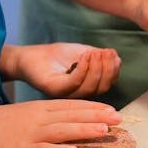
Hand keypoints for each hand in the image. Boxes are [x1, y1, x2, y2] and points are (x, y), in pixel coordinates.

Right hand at [0, 99, 122, 147]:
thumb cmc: (1, 125)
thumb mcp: (27, 115)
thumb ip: (47, 119)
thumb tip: (68, 127)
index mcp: (41, 108)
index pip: (72, 105)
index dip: (93, 107)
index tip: (112, 110)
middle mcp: (40, 118)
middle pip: (72, 115)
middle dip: (97, 116)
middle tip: (118, 119)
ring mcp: (32, 134)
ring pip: (63, 130)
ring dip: (85, 130)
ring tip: (104, 131)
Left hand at [1, 44, 120, 97]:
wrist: (30, 56)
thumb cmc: (56, 56)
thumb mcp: (83, 53)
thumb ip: (99, 57)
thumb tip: (117, 59)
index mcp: (87, 87)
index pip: (107, 83)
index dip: (113, 69)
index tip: (113, 53)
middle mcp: (78, 95)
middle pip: (102, 88)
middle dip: (107, 69)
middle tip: (106, 52)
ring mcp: (66, 94)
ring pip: (89, 87)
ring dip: (96, 68)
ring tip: (94, 52)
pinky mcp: (54, 90)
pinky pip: (73, 83)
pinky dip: (82, 69)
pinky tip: (84, 55)